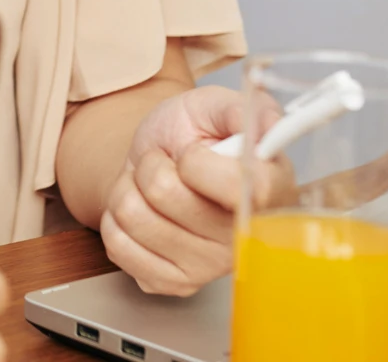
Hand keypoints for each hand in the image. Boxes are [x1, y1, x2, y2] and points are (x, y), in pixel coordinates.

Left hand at [100, 86, 284, 296]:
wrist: (156, 158)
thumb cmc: (192, 134)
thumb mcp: (213, 105)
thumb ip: (240, 107)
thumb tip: (266, 122)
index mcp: (272, 193)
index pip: (239, 188)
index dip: (199, 163)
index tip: (193, 152)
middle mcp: (246, 240)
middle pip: (165, 194)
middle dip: (152, 165)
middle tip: (168, 164)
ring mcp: (209, 267)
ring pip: (132, 215)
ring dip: (130, 188)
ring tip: (150, 185)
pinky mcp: (171, 282)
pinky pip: (117, 244)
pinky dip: (115, 217)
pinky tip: (142, 211)